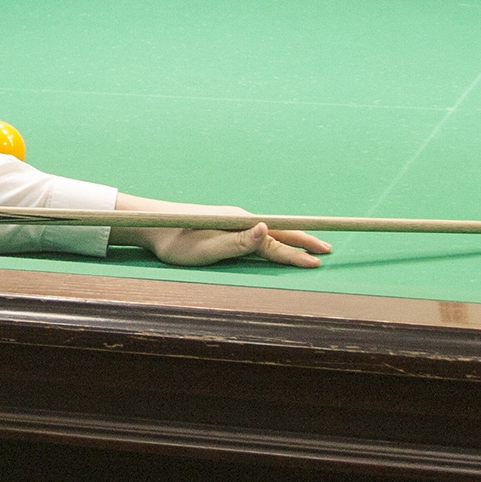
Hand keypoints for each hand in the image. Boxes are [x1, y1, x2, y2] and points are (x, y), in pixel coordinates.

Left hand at [108, 194, 329, 267]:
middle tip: (328, 249)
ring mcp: (233, 220)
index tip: (319, 262)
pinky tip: (278, 241)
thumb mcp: (206, 248)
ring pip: (270, 231)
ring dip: (292, 238)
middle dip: (304, 241)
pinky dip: (276, 237)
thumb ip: (238, 242)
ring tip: (310, 247)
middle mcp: (240, 219)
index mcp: (239, 225)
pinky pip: (258, 232)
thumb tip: (267, 228)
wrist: (152, 223)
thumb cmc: (175, 241)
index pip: (276, 243)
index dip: (298, 254)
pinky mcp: (226, 224)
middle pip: (279, 231)